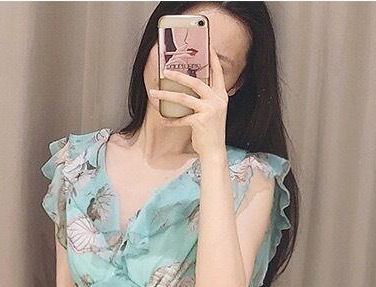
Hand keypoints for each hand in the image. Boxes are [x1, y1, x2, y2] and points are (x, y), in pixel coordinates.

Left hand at [149, 41, 227, 159]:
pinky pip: (181, 118)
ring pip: (183, 98)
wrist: (214, 152)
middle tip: (166, 71)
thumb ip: (205, 100)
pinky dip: (171, 121)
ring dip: (166, 95)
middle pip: (195, 82)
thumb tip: (189, 91)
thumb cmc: (211, 133)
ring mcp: (209, 110)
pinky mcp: (200, 121)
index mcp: (221, 96)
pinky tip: (164, 121)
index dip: (213, 59)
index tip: (208, 45)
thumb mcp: (212, 112)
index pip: (218, 73)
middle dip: (179, 75)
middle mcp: (217, 100)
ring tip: (154, 93)